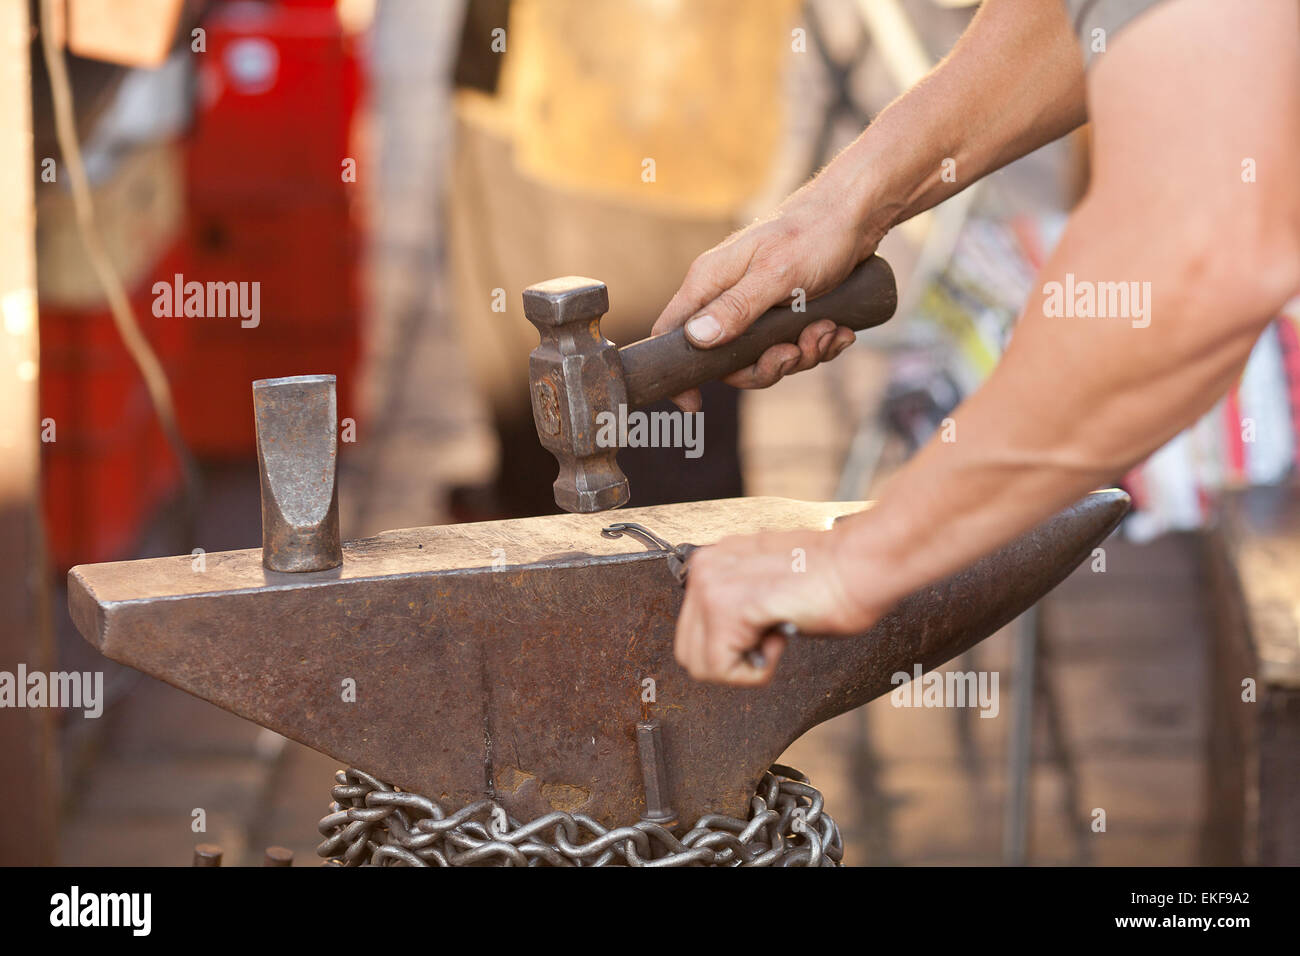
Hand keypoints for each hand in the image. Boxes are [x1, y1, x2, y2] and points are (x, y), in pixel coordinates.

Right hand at [652, 176, 880, 411]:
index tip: (695, 404)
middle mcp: (727, 296)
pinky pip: (792, 347)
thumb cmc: (813, 234)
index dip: (680, 373)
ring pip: (765, 357)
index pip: (672, 333)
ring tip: (826, 331)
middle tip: (794, 352)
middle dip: (767, 367)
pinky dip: (817, 345)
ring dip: (801, 354)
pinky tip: (837, 330)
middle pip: (727, 360)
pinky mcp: (784, 313)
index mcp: (710, 282)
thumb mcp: (776, 274)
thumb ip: (736, 307)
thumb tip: (696, 339)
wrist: (857, 215)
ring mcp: (756, 307)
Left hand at [673, 529, 887, 685]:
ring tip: (774, 634)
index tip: (766, 627)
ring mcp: (711, 586)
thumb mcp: (768, 588)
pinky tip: (778, 638)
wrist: (859, 566)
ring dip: (741, 664)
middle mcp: (705, 569)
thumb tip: (734, 631)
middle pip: (689, 650)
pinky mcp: (727, 607)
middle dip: (730, 659)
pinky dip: (755, 670)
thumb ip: (740, 603)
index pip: (694, 630)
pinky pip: (722, 669)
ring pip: (700, 664)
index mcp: (713, 562)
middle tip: (769, 637)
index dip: (732, 645)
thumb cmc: (832, 578)